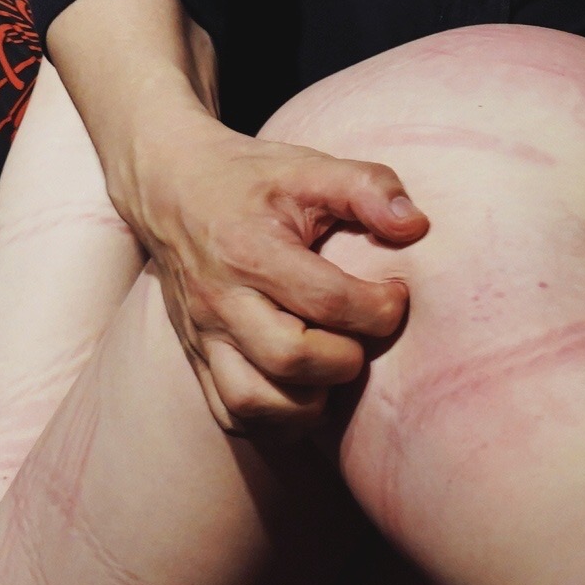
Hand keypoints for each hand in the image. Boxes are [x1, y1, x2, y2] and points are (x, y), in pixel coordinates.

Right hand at [109, 118, 426, 434]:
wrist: (169, 186)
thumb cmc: (250, 179)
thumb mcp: (309, 166)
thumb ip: (368, 187)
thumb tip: (415, 225)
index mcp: (250, 249)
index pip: (327, 302)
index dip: (379, 309)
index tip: (394, 295)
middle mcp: (220, 299)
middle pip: (290, 359)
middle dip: (345, 359)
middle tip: (362, 336)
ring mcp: (203, 334)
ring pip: (253, 401)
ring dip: (308, 401)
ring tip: (333, 369)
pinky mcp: (195, 356)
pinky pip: (230, 413)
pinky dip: (274, 418)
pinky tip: (302, 391)